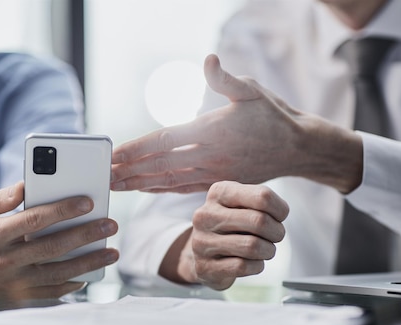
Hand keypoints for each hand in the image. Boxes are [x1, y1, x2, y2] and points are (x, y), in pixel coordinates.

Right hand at [0, 182, 118, 298]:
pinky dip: (69, 287)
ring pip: (57, 274)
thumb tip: (29, 184)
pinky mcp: (12, 301)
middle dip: (86, 235)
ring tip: (110, 252)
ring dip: (87, 263)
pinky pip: (47, 295)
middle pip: (53, 248)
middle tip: (110, 225)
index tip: (87, 201)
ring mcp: (9, 285)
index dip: (63, 210)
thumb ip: (2, 199)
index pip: (35, 220)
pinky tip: (85, 276)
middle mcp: (3, 262)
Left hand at [112, 54, 362, 193]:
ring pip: (168, 181)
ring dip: (139, 183)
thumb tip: (208, 60)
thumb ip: (225, 78)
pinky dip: (161, 189)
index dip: (136, 149)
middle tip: (103, 175)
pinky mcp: (217, 182)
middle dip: (129, 170)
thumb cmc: (272, 115)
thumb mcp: (251, 90)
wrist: (297, 148)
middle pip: (160, 166)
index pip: (164, 141)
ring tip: (115, 185)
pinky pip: (183, 189)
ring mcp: (213, 173)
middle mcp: (209, 156)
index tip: (114, 154)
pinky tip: (144, 189)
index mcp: (211, 131)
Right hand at [159, 181, 288, 289]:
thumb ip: (262, 201)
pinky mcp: (205, 266)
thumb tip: (280, 212)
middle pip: (259, 221)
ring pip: (252, 246)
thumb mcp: (242, 203)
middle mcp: (206, 215)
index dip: (280, 210)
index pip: (262, 196)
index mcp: (219, 193)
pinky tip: (251, 262)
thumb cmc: (231, 225)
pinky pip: (243, 266)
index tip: (279, 217)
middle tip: (275, 236)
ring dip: (268, 251)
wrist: (202, 253)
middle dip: (277, 232)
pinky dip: (256, 266)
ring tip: (264, 250)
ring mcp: (202, 242)